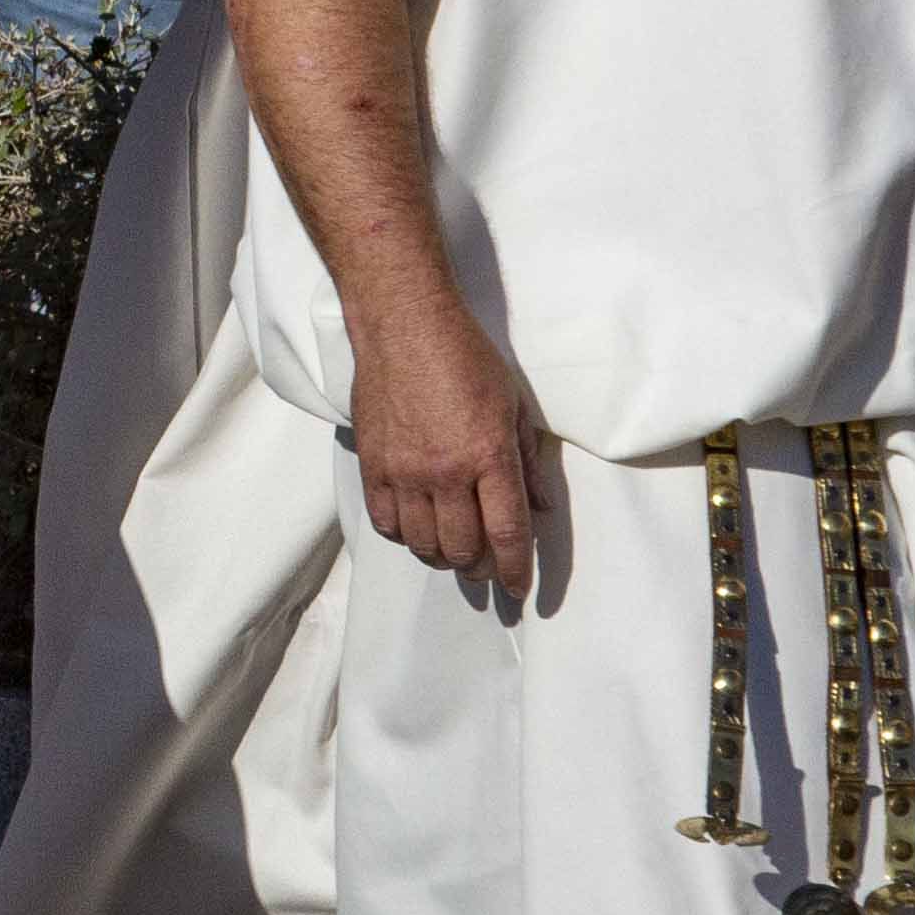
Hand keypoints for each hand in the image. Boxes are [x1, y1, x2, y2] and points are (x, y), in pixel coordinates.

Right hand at [345, 291, 559, 598]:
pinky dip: (404, 536)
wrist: (404, 325)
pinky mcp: (372, 465)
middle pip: (463, 549)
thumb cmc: (465, 357)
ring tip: (452, 553)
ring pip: (423, 544)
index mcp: (489, 455)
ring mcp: (404, 471)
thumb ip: (528, 460)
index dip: (514, 570)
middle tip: (486, 568)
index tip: (518, 588)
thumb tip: (541, 506)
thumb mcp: (514, 404)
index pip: (506, 532)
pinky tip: (416, 528)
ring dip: (442, 558)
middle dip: (480, 569)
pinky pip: (386, 523)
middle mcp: (446, 471)